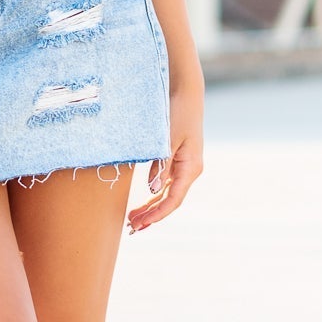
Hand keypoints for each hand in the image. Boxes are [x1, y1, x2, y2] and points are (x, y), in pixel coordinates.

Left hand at [126, 81, 203, 231]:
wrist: (186, 92)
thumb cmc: (177, 113)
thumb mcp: (167, 139)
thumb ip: (160, 165)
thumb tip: (153, 190)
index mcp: (191, 168)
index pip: (173, 200)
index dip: (156, 215)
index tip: (140, 225)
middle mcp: (190, 170)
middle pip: (170, 201)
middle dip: (151, 216)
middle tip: (131, 228)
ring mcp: (185, 166)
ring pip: (167, 194)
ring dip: (152, 207)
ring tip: (133, 218)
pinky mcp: (178, 159)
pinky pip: (166, 183)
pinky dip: (154, 194)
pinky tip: (144, 201)